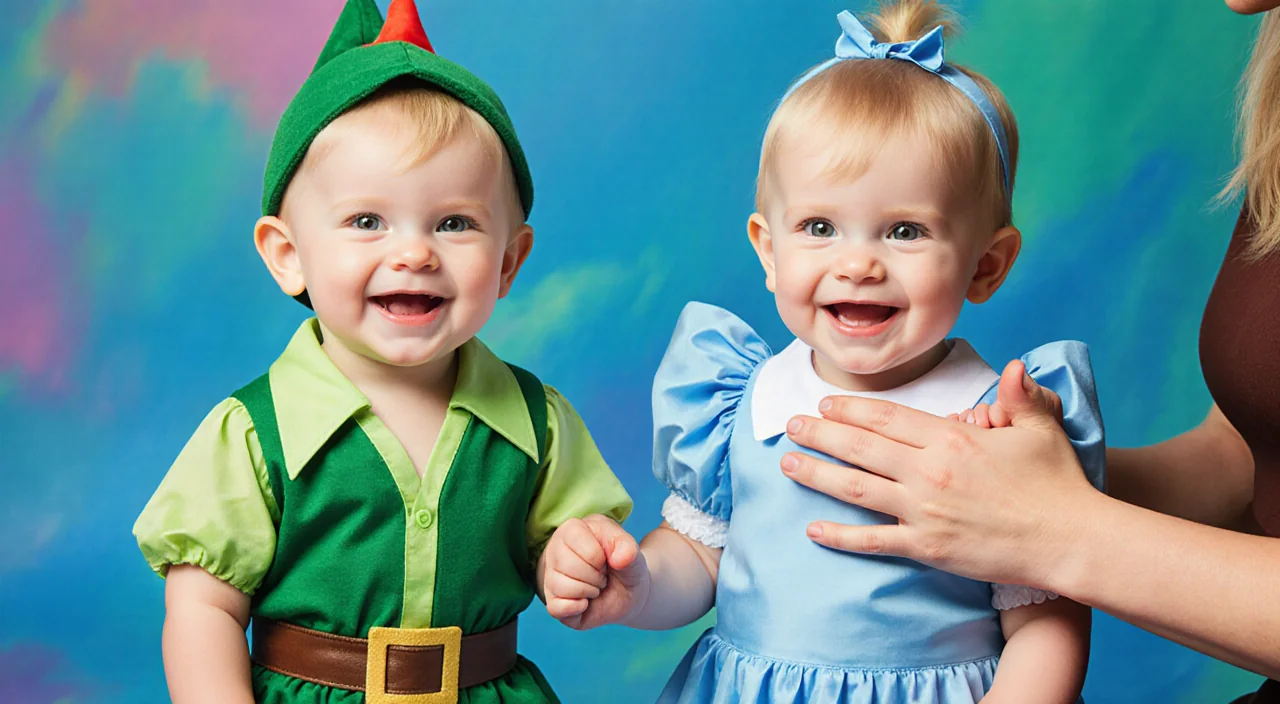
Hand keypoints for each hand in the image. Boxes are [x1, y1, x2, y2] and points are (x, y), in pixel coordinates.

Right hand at [540, 514, 649, 629]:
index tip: (605, 559)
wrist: (628, 590)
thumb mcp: (631, 550)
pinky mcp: (552, 602)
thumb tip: (619, 559)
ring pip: (564, 588)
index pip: (588, 551)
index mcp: (571, 529)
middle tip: (601, 575)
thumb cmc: (623, 563)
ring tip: (594, 586)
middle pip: (573, 569)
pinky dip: (577, 608)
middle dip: (597, 577)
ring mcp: (550, 577)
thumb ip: (628, 548)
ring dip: (589, 591)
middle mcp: (554, 550)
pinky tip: (584, 602)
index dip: (602, 560)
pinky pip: (557, 609)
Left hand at [781, 360, 1101, 587]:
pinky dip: (840, 536)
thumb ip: (1019, 395)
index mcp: (951, 438)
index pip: (887, 417)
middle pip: (860, 448)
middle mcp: (930, 472)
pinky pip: (874, 541)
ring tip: (788, 463)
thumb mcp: (1040, 427)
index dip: (851, 409)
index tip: (825, 404)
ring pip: (856, 489)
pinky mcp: (928, 547)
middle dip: (819, 434)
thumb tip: (1014, 366)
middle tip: (790, 425)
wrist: (1071, 539)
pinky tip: (813, 529)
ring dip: (818, 474)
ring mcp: (925, 511)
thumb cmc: (1057, 482)